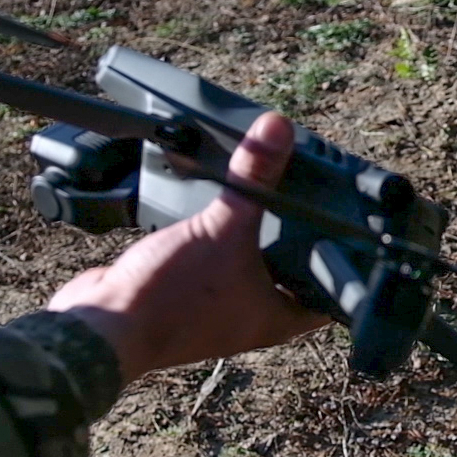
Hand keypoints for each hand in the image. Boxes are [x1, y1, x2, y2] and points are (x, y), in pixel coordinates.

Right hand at [47, 111, 325, 382]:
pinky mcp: (185, 294)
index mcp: (277, 318)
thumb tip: (278, 130)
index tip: (356, 231)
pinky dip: (219, 239)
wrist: (101, 327)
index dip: (346, 266)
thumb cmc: (171, 298)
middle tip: (313, 198)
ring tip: (271, 195)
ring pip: (250, 268)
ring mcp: (217, 309)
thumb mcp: (223, 229)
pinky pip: (213, 263)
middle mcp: (252, 318)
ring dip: (257, 238)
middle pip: (292, 276)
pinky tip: (219, 209)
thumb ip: (252, 179)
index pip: (330, 296)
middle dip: (300, 241)